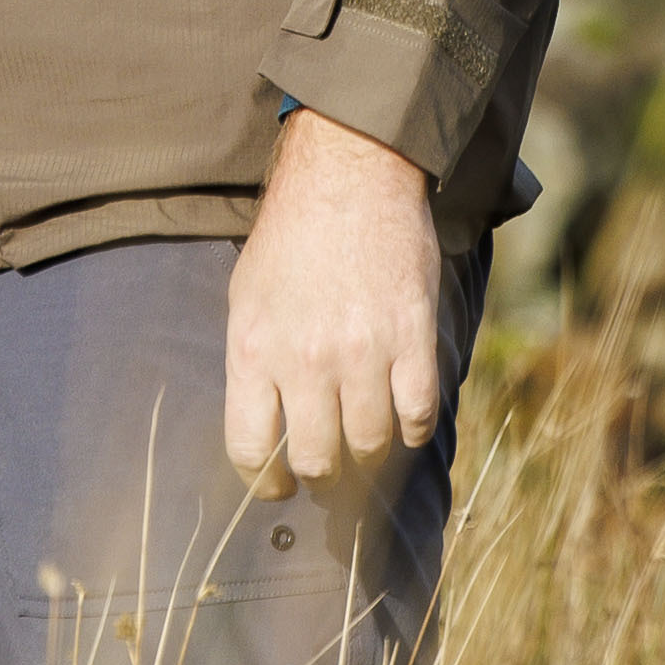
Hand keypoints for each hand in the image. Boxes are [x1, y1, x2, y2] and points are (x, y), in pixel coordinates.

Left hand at [223, 107, 444, 494]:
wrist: (349, 177)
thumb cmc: (289, 239)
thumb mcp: (246, 296)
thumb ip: (254, 362)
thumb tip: (264, 427)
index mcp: (253, 348)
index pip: (251, 448)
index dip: (264, 483)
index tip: (275, 488)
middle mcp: (305, 359)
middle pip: (316, 460)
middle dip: (320, 474)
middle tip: (326, 467)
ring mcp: (363, 353)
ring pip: (370, 447)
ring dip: (366, 454)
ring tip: (362, 441)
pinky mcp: (412, 341)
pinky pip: (418, 417)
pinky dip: (411, 430)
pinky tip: (401, 420)